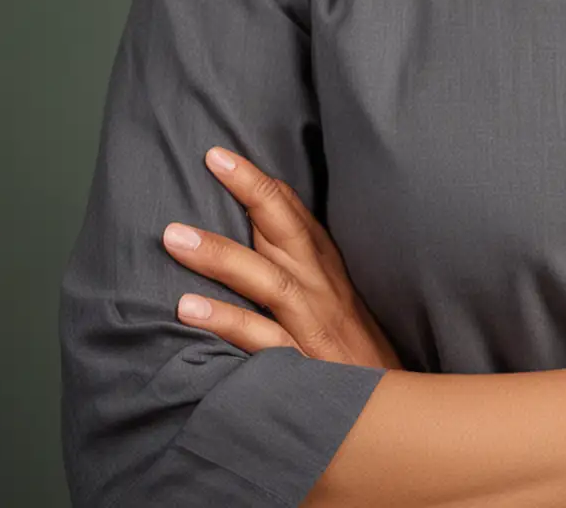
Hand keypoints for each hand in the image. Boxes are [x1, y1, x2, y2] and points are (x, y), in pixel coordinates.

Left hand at [161, 145, 402, 368]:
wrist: (391, 410)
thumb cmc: (355, 357)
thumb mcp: (336, 308)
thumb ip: (302, 277)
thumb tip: (256, 249)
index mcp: (327, 272)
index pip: (297, 216)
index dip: (263, 183)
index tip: (223, 155)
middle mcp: (321, 289)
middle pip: (286, 230)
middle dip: (250, 191)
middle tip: (211, 158)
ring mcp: (312, 325)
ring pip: (267, 279)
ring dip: (221, 255)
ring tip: (174, 236)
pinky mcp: (302, 364)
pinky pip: (260, 340)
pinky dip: (226, 321)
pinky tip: (187, 308)